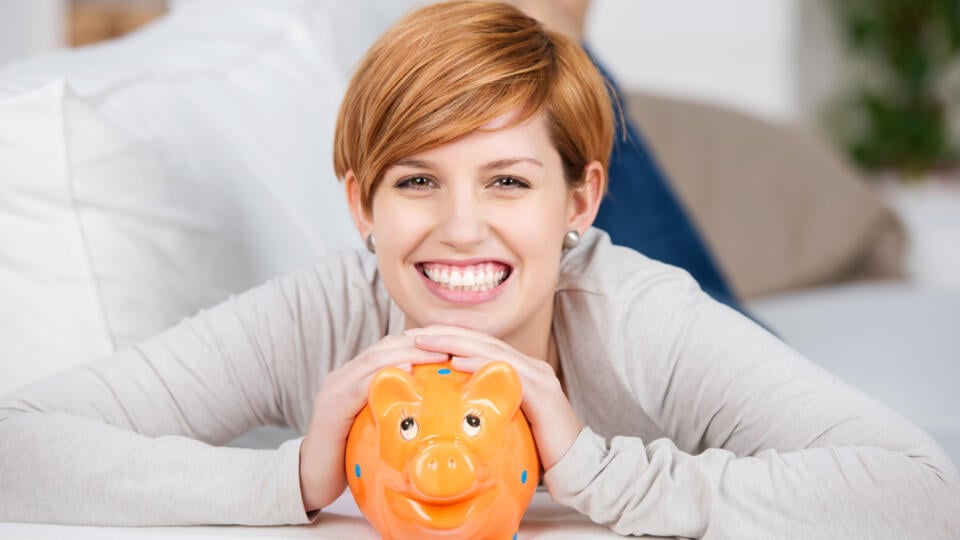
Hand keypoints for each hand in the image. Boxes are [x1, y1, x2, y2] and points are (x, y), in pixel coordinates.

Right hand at [299, 335, 448, 512]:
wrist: (311, 478)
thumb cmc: (347, 454)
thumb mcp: (374, 423)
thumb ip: (391, 407)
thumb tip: (430, 404)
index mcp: (352, 376)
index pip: (386, 348)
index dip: (416, 344)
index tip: (446, 345)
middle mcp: (341, 376)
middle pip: (382, 348)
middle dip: (417, 344)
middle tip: (448, 346)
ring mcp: (334, 389)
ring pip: (373, 360)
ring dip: (408, 354)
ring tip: (436, 355)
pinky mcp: (332, 407)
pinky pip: (360, 385)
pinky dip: (384, 375)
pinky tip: (407, 372)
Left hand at [405, 325, 581, 470]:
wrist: (579, 466)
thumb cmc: (541, 450)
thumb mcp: (507, 424)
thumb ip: (488, 410)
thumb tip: (454, 412)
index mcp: (522, 371)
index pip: (481, 347)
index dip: (450, 339)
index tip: (419, 338)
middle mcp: (531, 367)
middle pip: (483, 341)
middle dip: (446, 333)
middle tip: (414, 332)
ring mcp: (538, 376)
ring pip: (491, 350)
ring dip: (455, 342)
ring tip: (426, 340)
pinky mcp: (542, 391)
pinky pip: (507, 370)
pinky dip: (480, 362)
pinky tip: (457, 360)